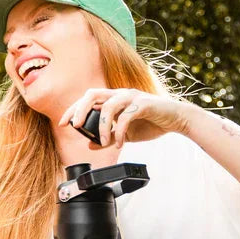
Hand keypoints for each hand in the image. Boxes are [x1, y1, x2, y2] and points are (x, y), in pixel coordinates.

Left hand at [60, 88, 192, 147]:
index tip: (63, 123)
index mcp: (114, 98)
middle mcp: (120, 94)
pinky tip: (120, 143)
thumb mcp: (124, 134)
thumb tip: (89, 144)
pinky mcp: (144, 104)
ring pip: (108, 106)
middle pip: (92, 94)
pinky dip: (120, 131)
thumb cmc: (150, 123)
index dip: (73, 109)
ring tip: (103, 142)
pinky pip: (126, 116)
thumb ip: (108, 137)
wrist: (176, 120)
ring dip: (102, 127)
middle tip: (76, 127)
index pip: (87, 99)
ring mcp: (132, 97)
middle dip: (80, 110)